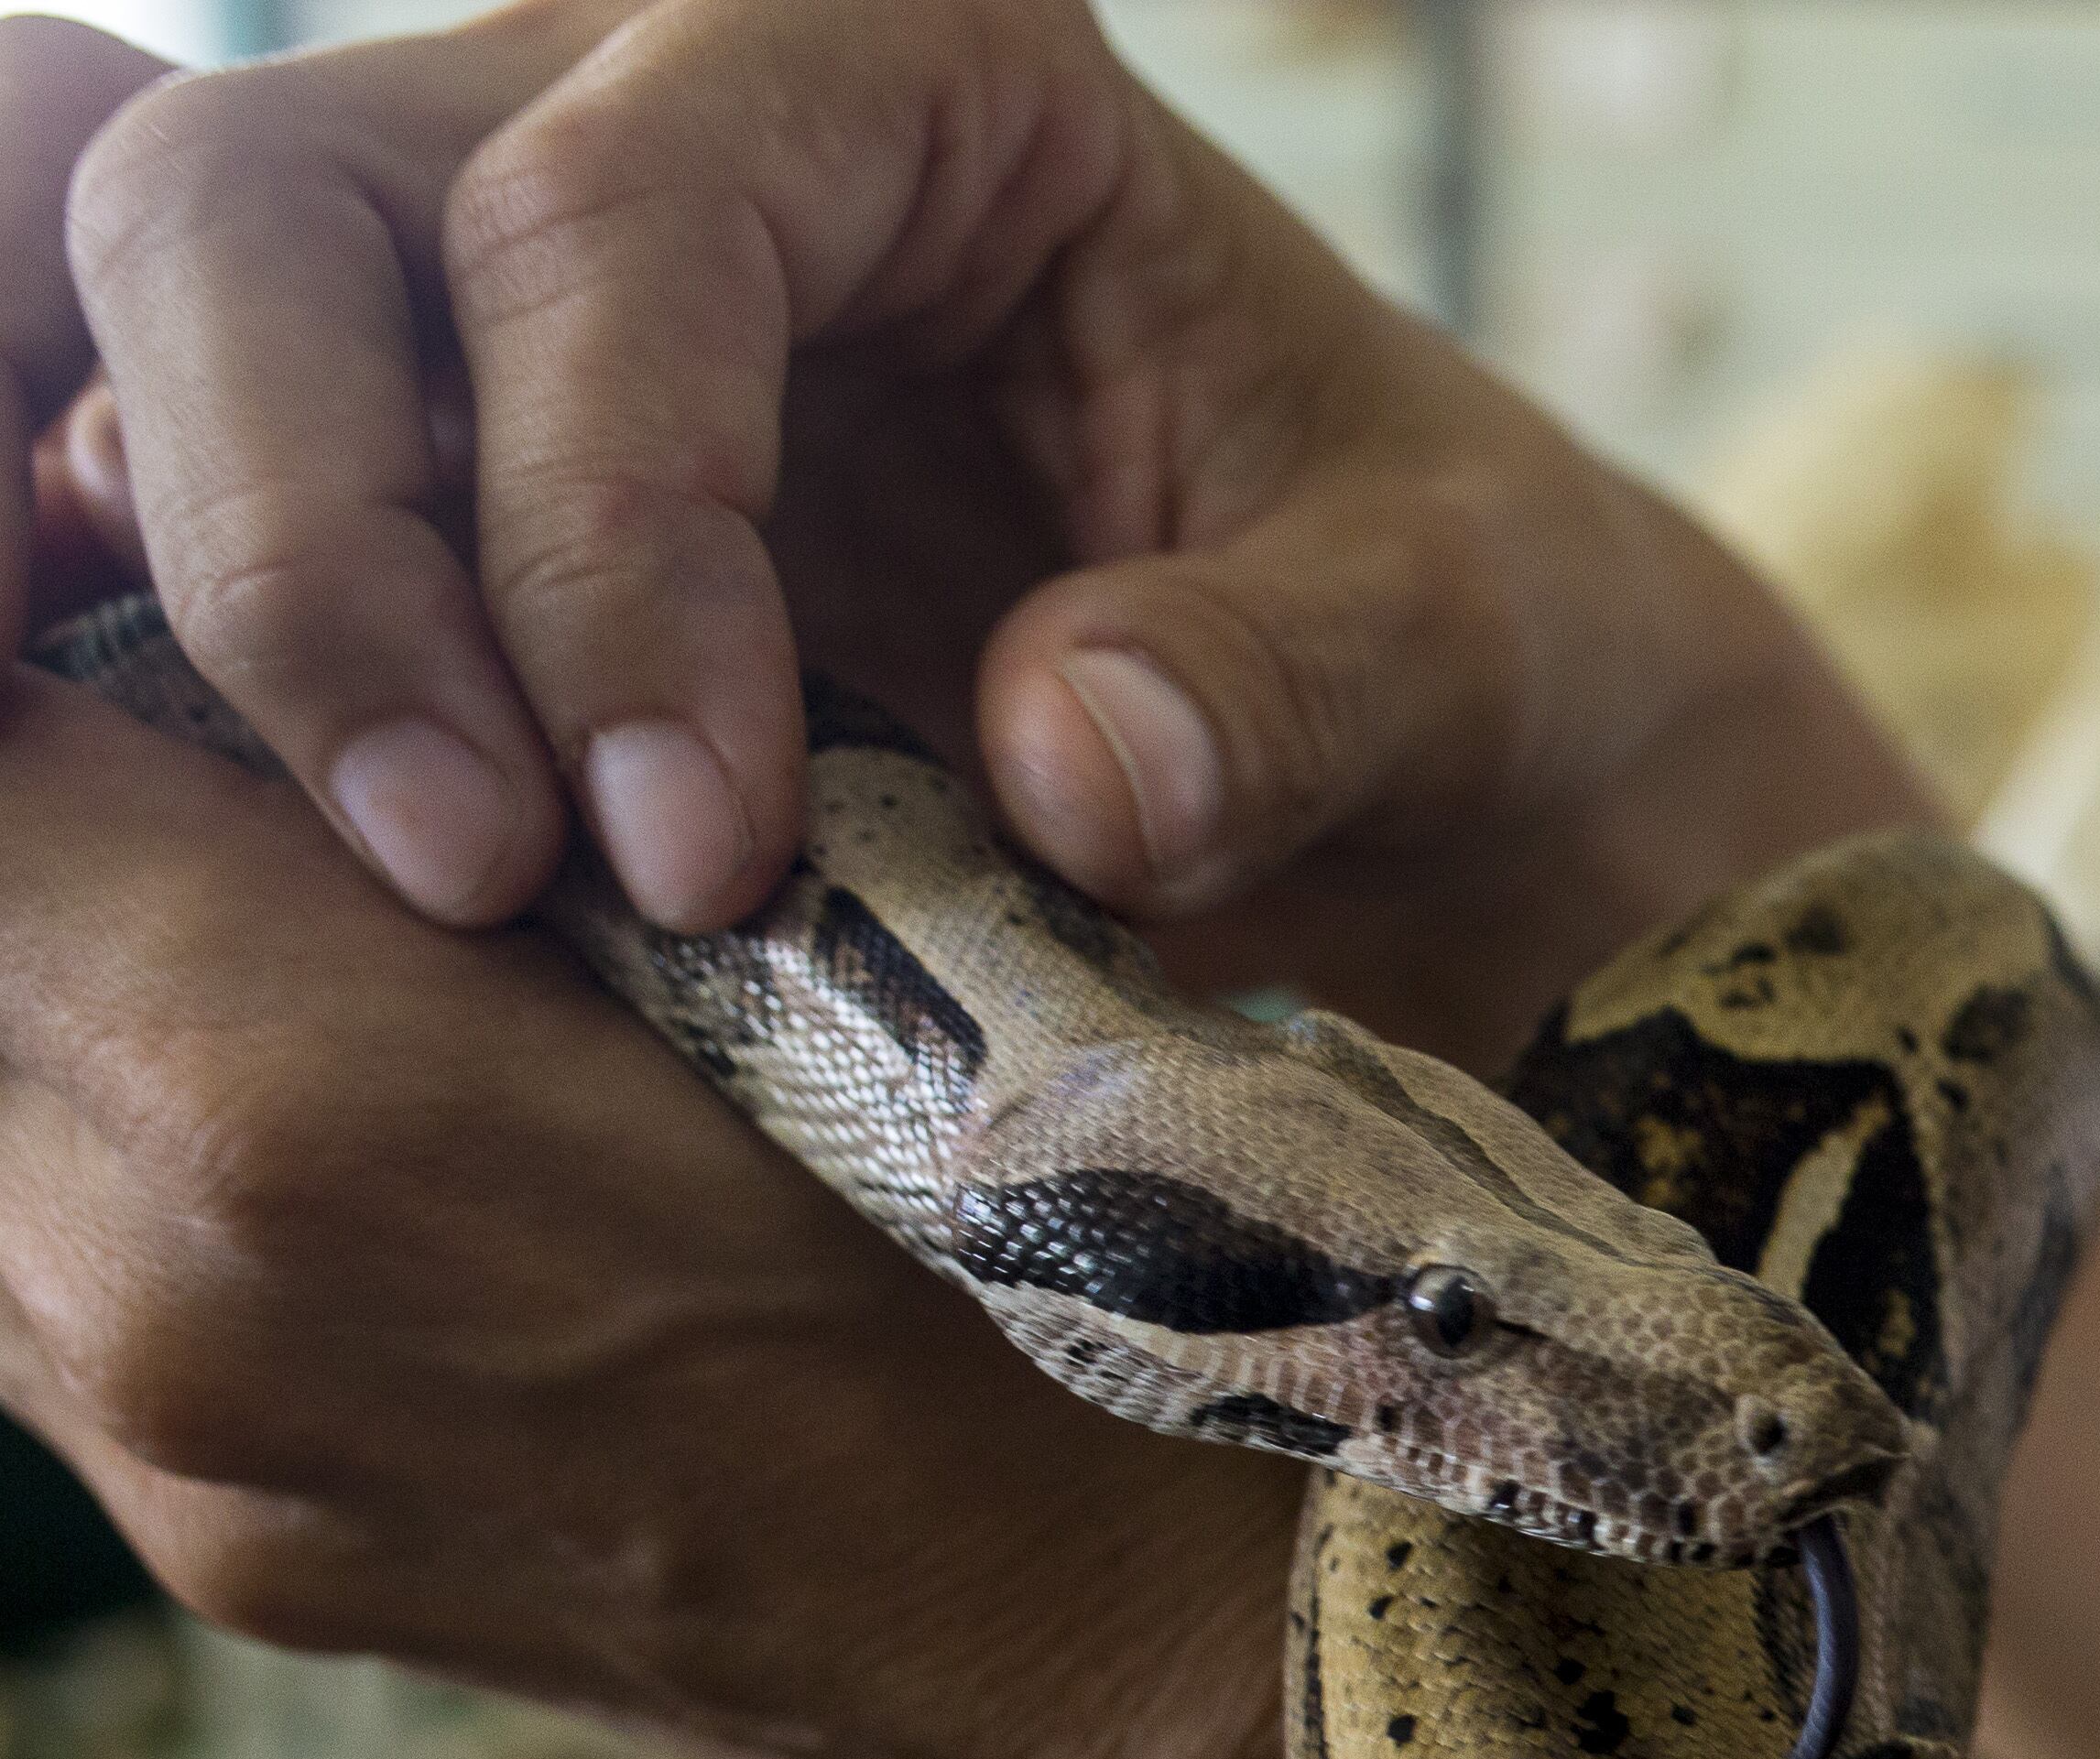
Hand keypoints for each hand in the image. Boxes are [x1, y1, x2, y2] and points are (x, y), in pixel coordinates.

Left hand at [0, 659, 1438, 1758]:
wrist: (1165, 1666)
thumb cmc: (1081, 1250)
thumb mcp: (812, 905)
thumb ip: (453, 755)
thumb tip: (223, 588)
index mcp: (297, 1098)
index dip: (21, 571)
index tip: (119, 517)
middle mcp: (157, 1298)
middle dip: (36, 755)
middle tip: (173, 644)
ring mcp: (169, 1457)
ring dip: (41, 930)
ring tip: (241, 838)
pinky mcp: (217, 1552)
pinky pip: (10, 1256)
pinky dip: (75, 1097)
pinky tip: (271, 1045)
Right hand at [4, 0, 1923, 1066]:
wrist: (1442, 716)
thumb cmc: (1452, 619)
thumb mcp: (1462, 635)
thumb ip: (1298, 682)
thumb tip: (1068, 765)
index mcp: (921, 62)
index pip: (620, 215)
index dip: (606, 531)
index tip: (699, 847)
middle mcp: (659, 105)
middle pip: (278, 210)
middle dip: (329, 549)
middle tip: (483, 875)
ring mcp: (513, 279)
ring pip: (197, 331)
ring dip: (252, 616)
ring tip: (440, 895)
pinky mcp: (456, 465)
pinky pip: (208, 495)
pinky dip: (211, 652)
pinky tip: (317, 850)